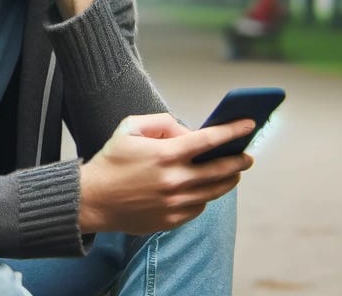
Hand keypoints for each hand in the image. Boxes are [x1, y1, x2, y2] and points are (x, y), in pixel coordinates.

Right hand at [78, 113, 254, 234]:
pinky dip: (205, 196)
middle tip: (248, 156)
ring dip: (229, 180)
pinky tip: (205, 189)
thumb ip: (162, 122)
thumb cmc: (111, 160)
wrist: (92, 200)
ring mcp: (174, 203)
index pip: (209, 140)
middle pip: (220, 169)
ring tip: (234, 173)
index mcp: (165, 154)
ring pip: (214, 191)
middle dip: (239, 160)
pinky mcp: (171, 220)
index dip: (233, 131)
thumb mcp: (130, 128)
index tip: (249, 125)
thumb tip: (188, 132)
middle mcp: (174, 180)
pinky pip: (199, 207)